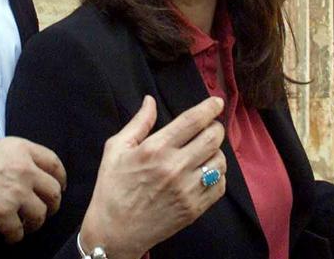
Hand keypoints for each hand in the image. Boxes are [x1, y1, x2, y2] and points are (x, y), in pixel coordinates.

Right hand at [0, 137, 66, 242]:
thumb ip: (17, 159)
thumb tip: (31, 176)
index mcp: (22, 149)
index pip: (54, 163)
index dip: (60, 178)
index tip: (59, 187)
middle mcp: (24, 169)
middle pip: (53, 191)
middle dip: (51, 205)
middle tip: (44, 211)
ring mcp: (16, 193)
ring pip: (40, 214)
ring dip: (34, 223)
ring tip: (24, 225)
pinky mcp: (4, 215)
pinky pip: (19, 232)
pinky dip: (14, 236)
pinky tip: (6, 234)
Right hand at [79, 95, 226, 258]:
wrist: (115, 232)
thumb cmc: (112, 188)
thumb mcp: (116, 149)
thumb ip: (138, 123)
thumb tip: (150, 100)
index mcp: (156, 149)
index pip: (193, 121)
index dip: (209, 107)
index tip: (216, 102)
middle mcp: (175, 168)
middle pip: (213, 138)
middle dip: (215, 128)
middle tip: (208, 128)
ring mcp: (187, 190)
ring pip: (220, 161)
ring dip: (216, 152)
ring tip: (204, 152)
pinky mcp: (195, 209)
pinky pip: (220, 185)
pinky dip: (217, 176)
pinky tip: (204, 173)